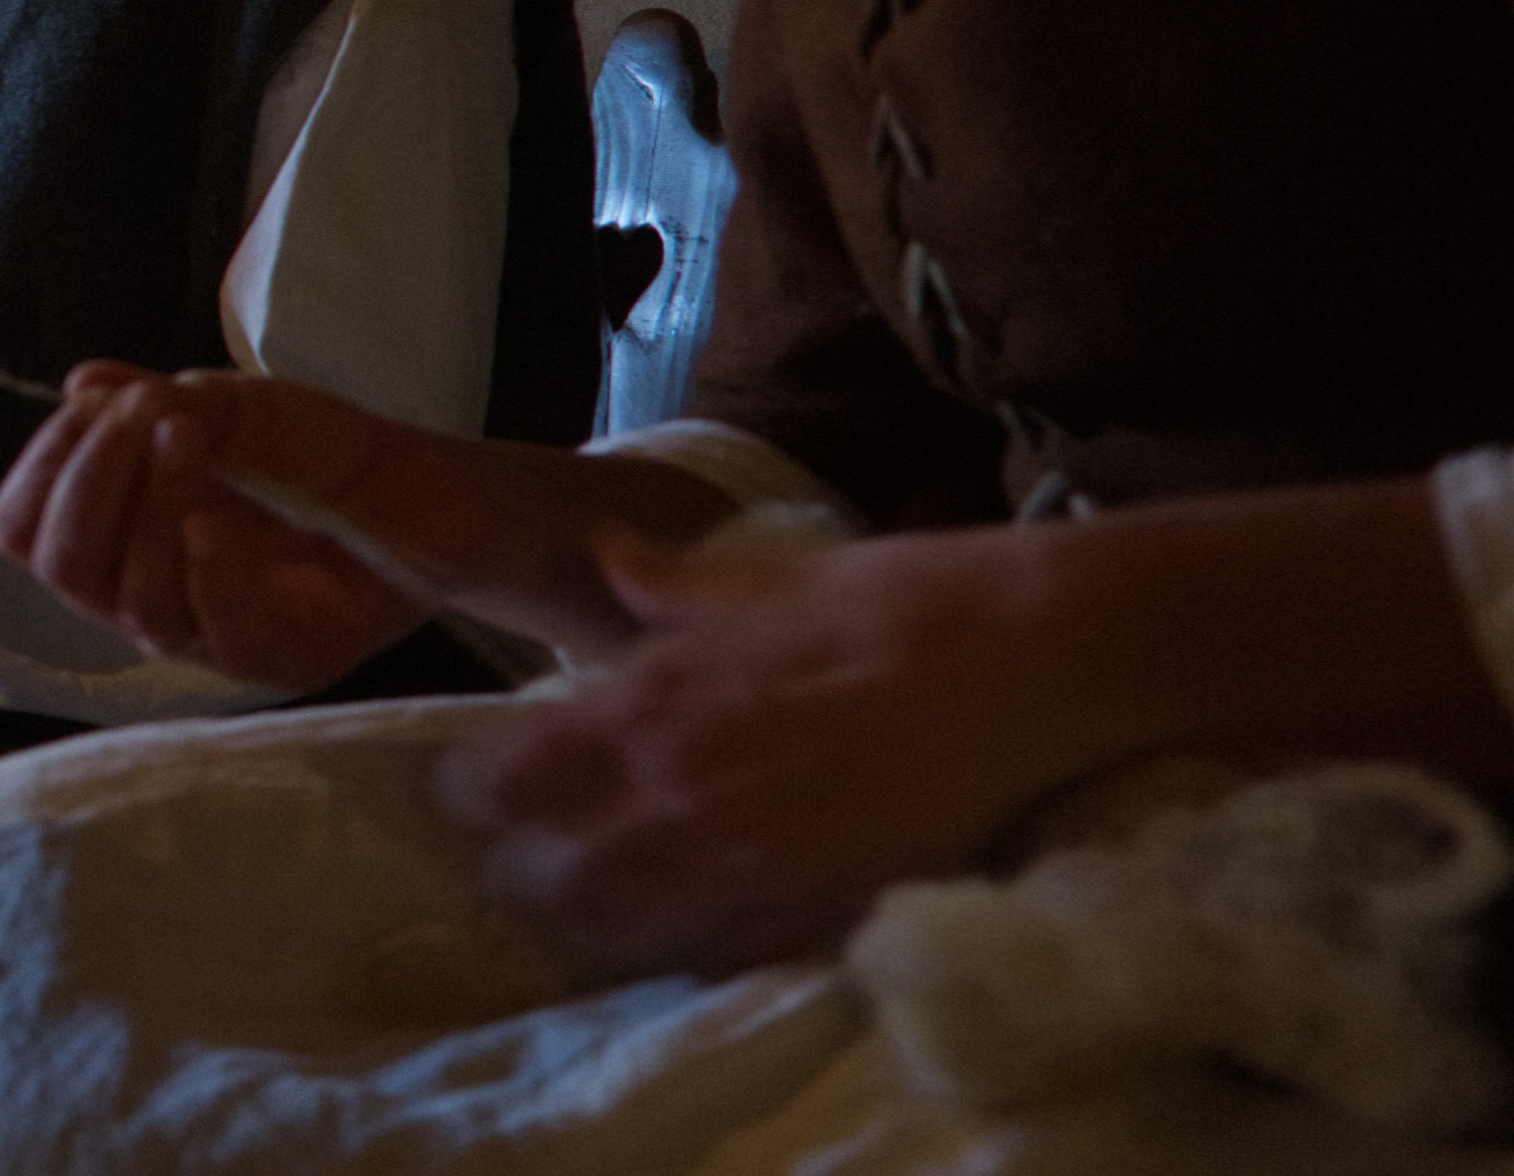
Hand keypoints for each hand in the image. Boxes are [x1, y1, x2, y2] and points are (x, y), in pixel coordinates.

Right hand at [0, 361, 545, 690]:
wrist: (453, 503)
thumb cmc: (342, 458)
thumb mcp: (250, 408)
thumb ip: (162, 401)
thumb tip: (78, 383)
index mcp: (125, 536)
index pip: (24, 529)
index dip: (40, 468)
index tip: (95, 404)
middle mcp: (151, 593)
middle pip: (56, 565)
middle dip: (86, 481)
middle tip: (144, 415)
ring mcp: (211, 633)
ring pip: (124, 599)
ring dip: (146, 506)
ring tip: (191, 433)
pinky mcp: (275, 661)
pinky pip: (208, 633)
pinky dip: (203, 569)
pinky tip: (219, 521)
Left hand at [442, 526, 1119, 970]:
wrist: (1033, 662)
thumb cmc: (905, 601)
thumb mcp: (772, 579)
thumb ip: (672, 586)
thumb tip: (607, 556)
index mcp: (653, 698)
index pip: (503, 777)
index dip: (479, 789)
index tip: (487, 784)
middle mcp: (678, 789)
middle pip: (541, 873)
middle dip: (523, 866)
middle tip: (537, 851)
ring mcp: (744, 861)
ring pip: (613, 929)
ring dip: (591, 916)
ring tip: (603, 896)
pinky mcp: (813, 909)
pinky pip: (710, 956)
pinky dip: (684, 946)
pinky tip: (694, 920)